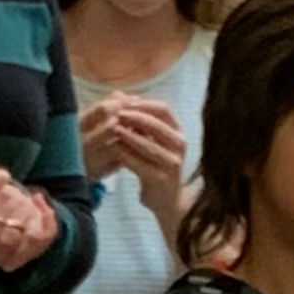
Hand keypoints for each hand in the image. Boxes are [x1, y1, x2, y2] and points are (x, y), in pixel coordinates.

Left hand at [104, 103, 189, 234]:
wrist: (167, 199)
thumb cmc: (155, 165)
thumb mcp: (152, 141)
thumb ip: (140, 122)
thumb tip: (119, 95)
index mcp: (178, 131)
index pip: (163, 109)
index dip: (143, 104)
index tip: (124, 103)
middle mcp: (179, 145)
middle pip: (157, 124)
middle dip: (135, 117)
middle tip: (117, 114)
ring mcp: (173, 163)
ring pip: (149, 145)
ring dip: (130, 136)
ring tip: (114, 129)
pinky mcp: (161, 179)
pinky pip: (141, 164)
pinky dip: (127, 155)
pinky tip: (115, 150)